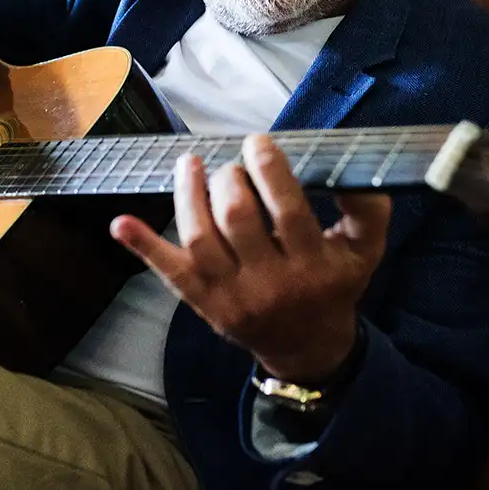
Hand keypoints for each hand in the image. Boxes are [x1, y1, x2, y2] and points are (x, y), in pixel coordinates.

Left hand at [110, 135, 391, 383]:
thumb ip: (368, 210)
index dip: (268, 169)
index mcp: (313, 265)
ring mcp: (232, 295)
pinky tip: (121, 222)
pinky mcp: (204, 303)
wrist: (307, 347)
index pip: (287, 210)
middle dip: (229, 179)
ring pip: (200, 239)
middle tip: (232, 166)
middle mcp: (271, 283)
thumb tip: (356, 168)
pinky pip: (170, 273)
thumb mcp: (365, 251)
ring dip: (188, 195)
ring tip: (190, 165)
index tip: (258, 142)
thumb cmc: (334, 285)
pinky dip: (143, 246)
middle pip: (237, 219)